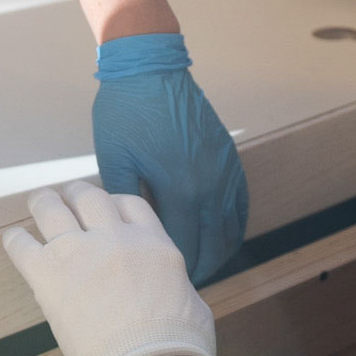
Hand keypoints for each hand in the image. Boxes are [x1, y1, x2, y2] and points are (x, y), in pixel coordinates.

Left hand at [3, 182, 217, 355]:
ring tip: (39, 202)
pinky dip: (16, 240)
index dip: (115, 202)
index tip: (106, 209)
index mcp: (153, 244)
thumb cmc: (180, 346)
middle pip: (89, 197)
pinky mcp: (48, 276)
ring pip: (52, 209)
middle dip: (78, 195)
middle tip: (70, 199)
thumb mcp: (191, 301)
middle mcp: (114, 238)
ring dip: (44, 202)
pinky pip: (22, 245)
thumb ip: (173, 284)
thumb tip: (169, 289)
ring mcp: (78, 252)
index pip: (130, 204)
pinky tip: (14, 239)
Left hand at [91, 33, 247, 282]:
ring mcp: (225, 170)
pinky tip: (220, 236)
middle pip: (214, 244)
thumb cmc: (126, 112)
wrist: (150, 67)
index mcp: (181, 188)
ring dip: (219, 251)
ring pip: (232, 226)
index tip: (162, 288)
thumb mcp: (115, 160)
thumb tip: (123, 239)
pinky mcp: (229, 157)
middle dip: (201, 269)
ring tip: (201, 267)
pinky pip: (239, 203)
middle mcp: (211, 184)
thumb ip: (123, 203)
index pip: (184, 246)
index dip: (175, 271)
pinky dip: (232, 225)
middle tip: (184, 288)